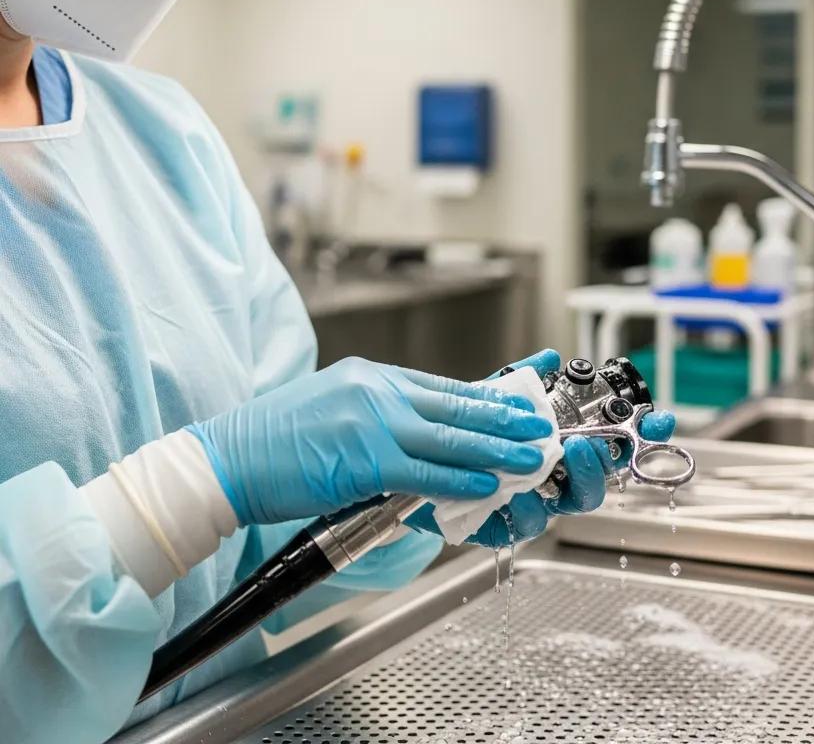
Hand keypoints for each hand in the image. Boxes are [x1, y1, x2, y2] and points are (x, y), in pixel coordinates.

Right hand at [187, 356, 552, 526]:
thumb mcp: (335, 408)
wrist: (228, 459)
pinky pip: (426, 470)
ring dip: (498, 447)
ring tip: (531, 454)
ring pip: (451, 436)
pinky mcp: (365, 458)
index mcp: (373, 376)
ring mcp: (373, 421)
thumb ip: (380, 417)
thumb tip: (422, 437)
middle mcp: (378, 390)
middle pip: (457, 405)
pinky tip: (487, 483)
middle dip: (505, 417)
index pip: (445, 385)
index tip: (517, 399)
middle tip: (540, 423)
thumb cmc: (276, 440)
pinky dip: (461, 478)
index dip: (488, 394)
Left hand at [408, 351, 677, 546]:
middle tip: (585, 443)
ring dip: (563, 486)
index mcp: (561, 449)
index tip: (659, 420)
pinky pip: (517, 527)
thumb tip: (550, 356)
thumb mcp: (492, 399)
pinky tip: (513, 496)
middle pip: (595, 483)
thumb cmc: (468, 432)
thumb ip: (522, 381)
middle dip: (599, 464)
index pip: (611, 444)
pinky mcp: (499, 526)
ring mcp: (531, 505)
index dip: (641, 435)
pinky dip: (518, 511)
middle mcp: (552, 481)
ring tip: (552, 461)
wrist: (421, 462)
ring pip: (562, 508)